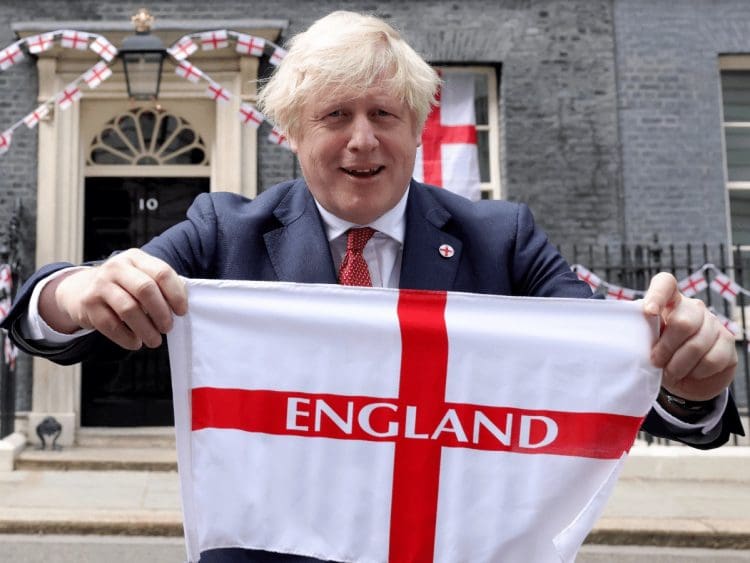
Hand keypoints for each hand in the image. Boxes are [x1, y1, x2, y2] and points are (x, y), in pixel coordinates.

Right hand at [40, 249, 186, 350]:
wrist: (81, 289)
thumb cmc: (124, 287)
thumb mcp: (141, 277)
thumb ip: (161, 287)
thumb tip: (181, 308)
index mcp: (136, 258)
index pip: (162, 273)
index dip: (176, 294)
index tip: (182, 312)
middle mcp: (116, 267)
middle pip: (146, 289)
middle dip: (161, 313)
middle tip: (168, 328)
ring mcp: (100, 284)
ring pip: (129, 309)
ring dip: (146, 329)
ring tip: (155, 341)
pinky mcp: (88, 304)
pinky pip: (111, 325)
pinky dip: (127, 338)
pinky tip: (136, 342)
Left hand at [644, 272, 736, 400]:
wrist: (684, 377)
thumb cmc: (660, 354)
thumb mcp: (646, 342)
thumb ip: (641, 333)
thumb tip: (629, 335)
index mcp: (669, 301)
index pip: (665, 284)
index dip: (657, 295)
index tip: (649, 312)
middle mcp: (693, 307)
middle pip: (683, 322)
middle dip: (666, 348)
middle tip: (656, 362)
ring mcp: (714, 323)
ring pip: (698, 344)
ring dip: (679, 365)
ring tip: (670, 373)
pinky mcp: (727, 342)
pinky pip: (712, 359)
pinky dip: (696, 372)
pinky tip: (689, 373)